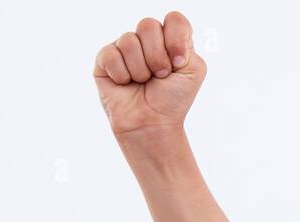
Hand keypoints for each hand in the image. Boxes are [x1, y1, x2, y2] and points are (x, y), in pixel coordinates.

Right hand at [93, 12, 205, 138]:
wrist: (152, 124)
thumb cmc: (172, 100)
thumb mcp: (194, 71)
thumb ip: (188, 45)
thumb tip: (165, 37)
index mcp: (170, 39)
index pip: (173, 19)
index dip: (176, 39)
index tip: (178, 63)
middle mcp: (147, 40)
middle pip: (148, 25)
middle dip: (156, 57)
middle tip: (159, 76)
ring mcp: (125, 47)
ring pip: (129, 41)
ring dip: (140, 70)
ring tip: (142, 83)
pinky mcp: (105, 59)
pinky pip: (111, 54)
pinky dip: (122, 75)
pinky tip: (126, 84)